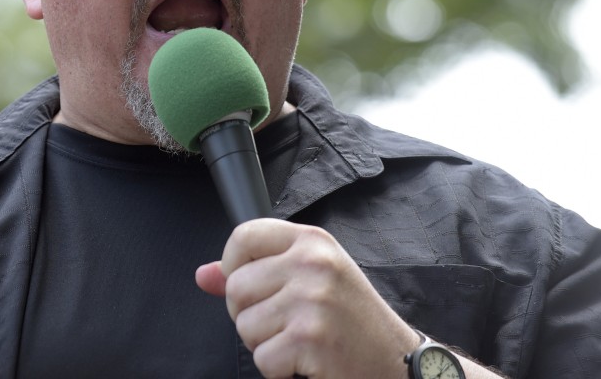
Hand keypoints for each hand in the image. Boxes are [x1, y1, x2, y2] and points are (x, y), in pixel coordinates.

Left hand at [196, 219, 418, 378]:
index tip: (251, 286)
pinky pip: (263, 359)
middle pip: (236, 287)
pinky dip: (278, 369)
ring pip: (245, 325)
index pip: (243, 235)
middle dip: (249, 314)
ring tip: (299, 341)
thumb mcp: (309, 280)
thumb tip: (203, 275)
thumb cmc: (350, 319)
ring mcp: (313, 300)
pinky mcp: (311, 338)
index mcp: (311, 241)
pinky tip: (306, 360)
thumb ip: (255, 272)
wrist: (397, 360)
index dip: (233, 265)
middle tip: (284, 324)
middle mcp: (313, 263)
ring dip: (265, 344)